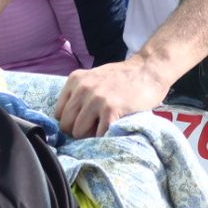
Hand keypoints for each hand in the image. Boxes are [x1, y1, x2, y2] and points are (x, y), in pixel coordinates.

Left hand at [55, 56, 171, 138]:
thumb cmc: (122, 78)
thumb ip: (80, 94)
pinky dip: (104, 137)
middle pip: (66, 125)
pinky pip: (98, 135)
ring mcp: (96, 99)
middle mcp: (82, 88)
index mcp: (75, 80)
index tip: (84, 121)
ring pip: (78, 132)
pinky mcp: (111, 110)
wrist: (148, 70)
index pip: (58, 113)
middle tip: (96, 127)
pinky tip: (113, 129)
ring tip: (105, 126)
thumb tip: (67, 122)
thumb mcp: (94, 79)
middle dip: (79, 130)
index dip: (72, 121)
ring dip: (91, 135)